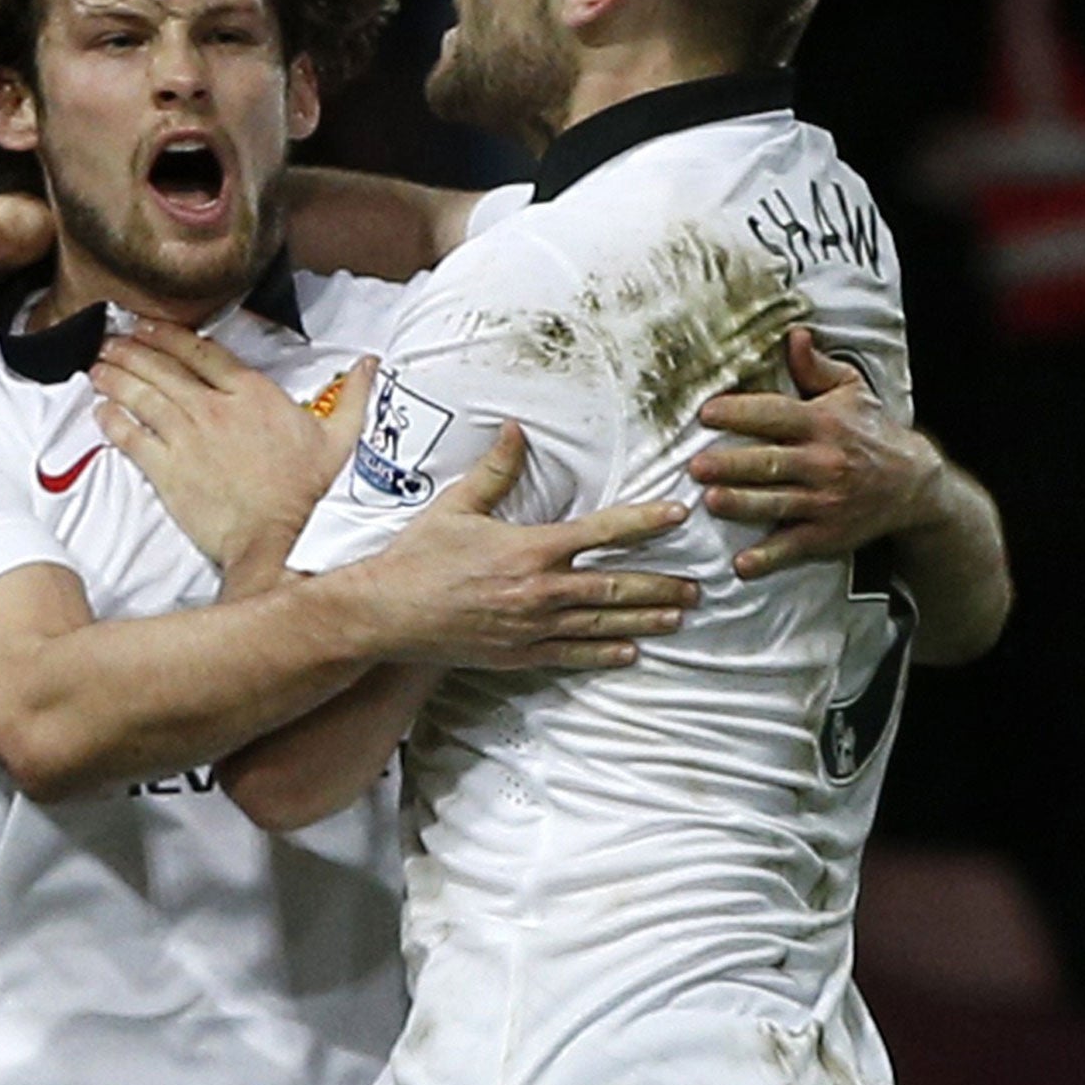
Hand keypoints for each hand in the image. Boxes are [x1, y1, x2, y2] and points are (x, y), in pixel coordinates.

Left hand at [90, 318, 375, 568]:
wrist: (278, 539)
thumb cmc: (306, 492)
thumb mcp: (340, 439)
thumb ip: (353, 396)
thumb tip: (370, 363)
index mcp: (252, 394)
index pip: (202, 351)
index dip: (169, 335)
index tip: (147, 326)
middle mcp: (214, 408)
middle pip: (163, 368)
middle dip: (132, 351)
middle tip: (110, 341)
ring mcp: (187, 438)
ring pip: (142, 396)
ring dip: (115, 378)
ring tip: (97, 367)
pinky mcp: (168, 470)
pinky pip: (132, 438)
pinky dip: (112, 421)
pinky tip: (100, 412)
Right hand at [349, 422, 696, 670]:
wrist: (385, 614)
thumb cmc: (418, 558)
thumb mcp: (456, 507)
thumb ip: (494, 470)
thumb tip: (515, 430)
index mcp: (530, 548)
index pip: (602, 532)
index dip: (645, 522)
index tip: (678, 515)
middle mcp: (539, 590)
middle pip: (615, 586)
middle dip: (661, 584)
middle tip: (698, 585)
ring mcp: (532, 627)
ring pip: (602, 623)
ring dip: (645, 619)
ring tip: (678, 615)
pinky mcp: (519, 654)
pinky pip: (572, 654)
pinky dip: (604, 653)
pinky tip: (630, 652)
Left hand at [690, 327, 940, 577]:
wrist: (914, 484)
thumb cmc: (869, 431)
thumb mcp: (851, 391)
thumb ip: (816, 366)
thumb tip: (793, 334)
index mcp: (822, 423)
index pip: (776, 414)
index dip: (740, 413)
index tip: (706, 413)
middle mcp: (824, 462)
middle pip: (770, 462)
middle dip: (732, 465)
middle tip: (696, 465)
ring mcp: (826, 502)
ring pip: (777, 503)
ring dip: (742, 504)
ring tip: (711, 501)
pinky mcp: (827, 535)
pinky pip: (793, 547)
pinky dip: (768, 558)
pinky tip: (741, 565)